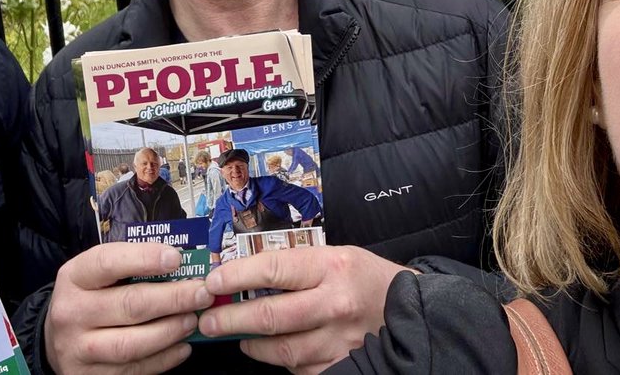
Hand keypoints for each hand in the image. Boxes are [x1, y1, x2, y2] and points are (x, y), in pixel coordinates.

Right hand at [44, 242, 214, 373]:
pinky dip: (164, 359)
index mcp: (74, 277)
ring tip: (193, 320)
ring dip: (170, 331)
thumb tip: (179, 263)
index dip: (144, 258)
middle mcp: (72, 313)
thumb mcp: (97, 273)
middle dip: (173, 298)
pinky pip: (134, 370)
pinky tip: (182, 346)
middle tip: (202, 292)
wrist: (56, 338)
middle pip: (129, 305)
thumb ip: (130, 264)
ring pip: (132, 344)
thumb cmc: (89, 297)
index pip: (109, 262)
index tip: (176, 258)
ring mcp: (79, 350)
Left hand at [198, 245, 405, 374]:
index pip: (273, 269)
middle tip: (208, 320)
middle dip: (230, 319)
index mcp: (331, 266)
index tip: (214, 282)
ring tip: (236, 335)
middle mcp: (334, 304)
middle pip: (270, 316)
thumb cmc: (365, 279)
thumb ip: (293, 267)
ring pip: (281, 350)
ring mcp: (338, 340)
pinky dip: (279, 359)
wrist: (411, 312)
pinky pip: (298, 368)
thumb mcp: (334, 256)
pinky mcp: (340, 366)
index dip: (237, 276)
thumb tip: (243, 277)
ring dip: (250, 344)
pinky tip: (270, 348)